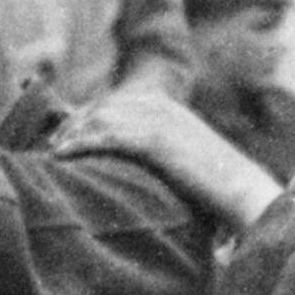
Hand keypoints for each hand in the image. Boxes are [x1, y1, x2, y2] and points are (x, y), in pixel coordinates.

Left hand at [57, 82, 280, 225]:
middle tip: (52, 144)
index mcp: (167, 107)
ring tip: (52, 152)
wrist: (242, 191)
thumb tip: (138, 166)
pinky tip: (62, 155)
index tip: (65, 135)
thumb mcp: (184, 159)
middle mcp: (161, 107)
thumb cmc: (216, 187)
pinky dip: (80, 144)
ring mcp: (158, 121)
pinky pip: (107, 136)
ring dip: (71, 134)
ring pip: (100, 119)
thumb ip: (160, 152)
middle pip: (102, 107)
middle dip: (73, 123)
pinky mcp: (155, 140)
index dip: (86, 117)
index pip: (114, 103)